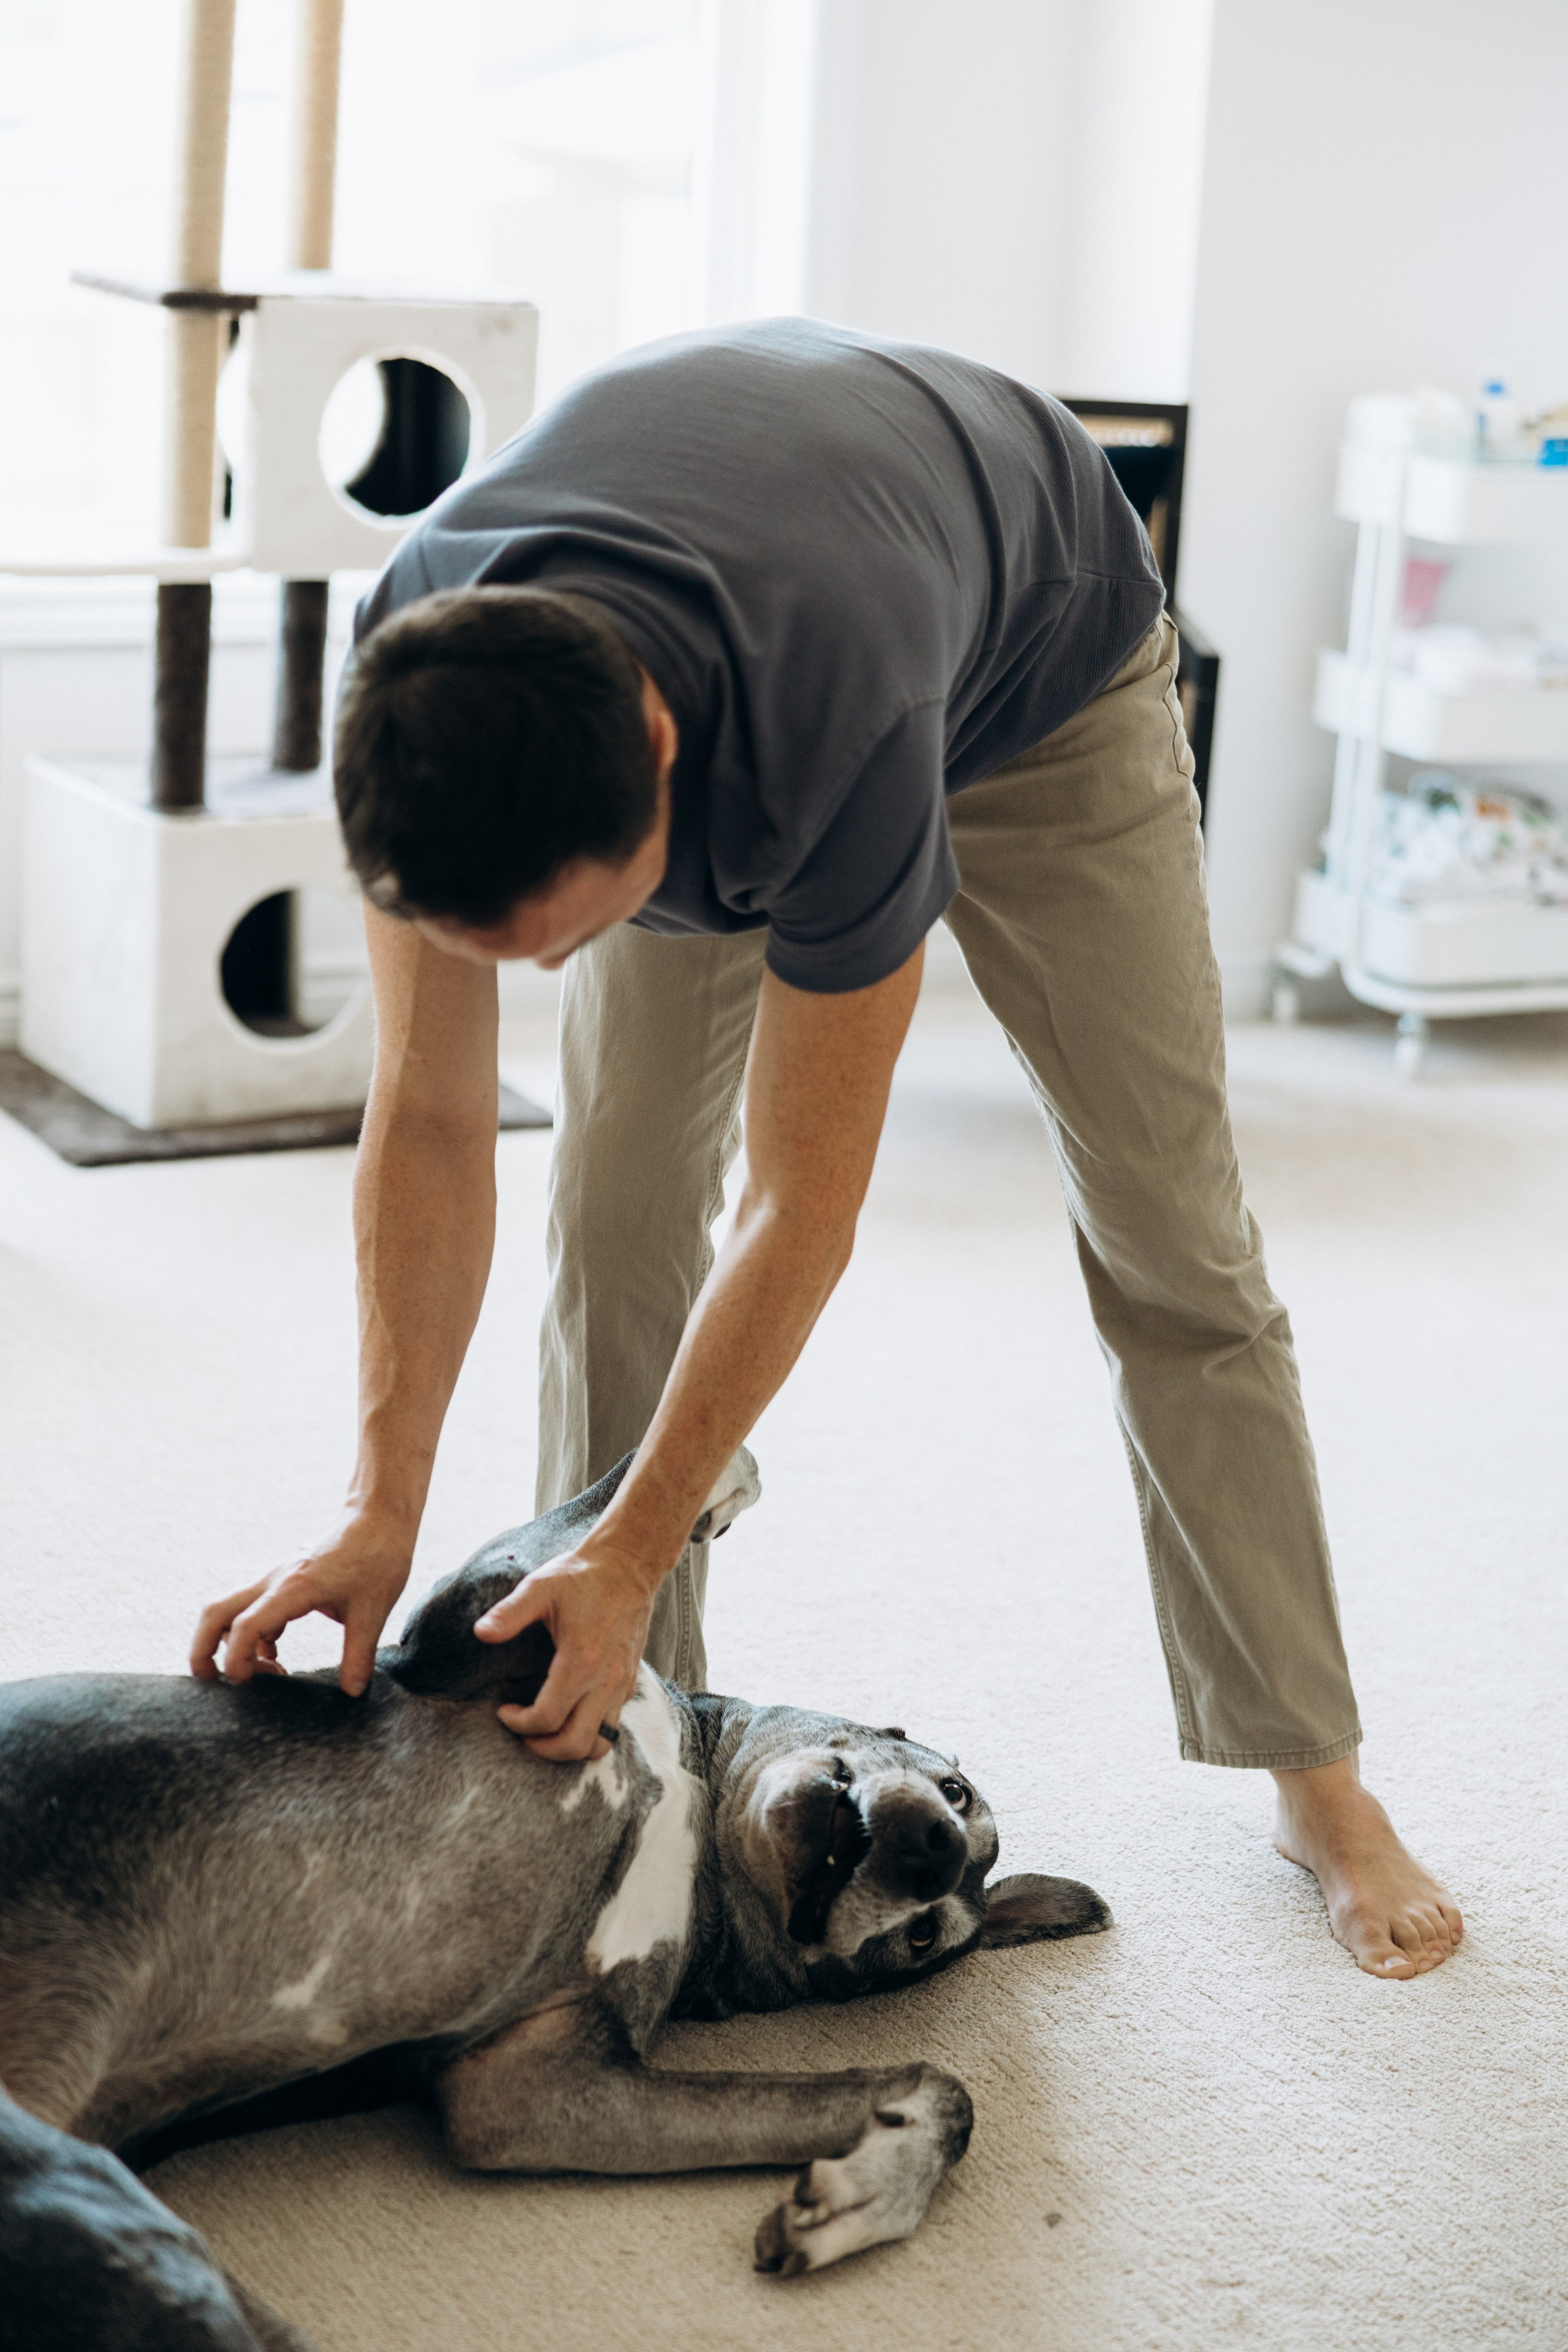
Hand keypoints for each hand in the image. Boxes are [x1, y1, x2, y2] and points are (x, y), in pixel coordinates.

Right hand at [190, 1508, 413, 1697]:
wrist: (378, 1516)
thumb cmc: (378, 1556)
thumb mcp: (373, 1609)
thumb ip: (359, 1653)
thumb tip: (353, 1693)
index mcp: (294, 1587)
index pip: (247, 1625)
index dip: (236, 1659)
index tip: (243, 1683)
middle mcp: (275, 1581)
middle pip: (216, 1612)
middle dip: (202, 1649)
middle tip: (212, 1682)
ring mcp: (276, 1578)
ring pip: (230, 1609)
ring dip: (230, 1643)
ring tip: (263, 1674)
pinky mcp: (284, 1580)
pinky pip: (253, 1609)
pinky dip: (253, 1635)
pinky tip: (274, 1654)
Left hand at [475, 1539, 658, 1761]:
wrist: (628, 1566)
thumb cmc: (581, 1576)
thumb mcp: (540, 1587)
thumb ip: (509, 1613)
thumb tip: (480, 1633)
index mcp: (581, 1661)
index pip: (548, 1717)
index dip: (518, 1724)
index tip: (502, 1709)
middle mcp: (606, 1680)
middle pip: (576, 1743)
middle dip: (543, 1748)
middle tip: (522, 1732)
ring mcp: (621, 1684)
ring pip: (600, 1742)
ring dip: (570, 1746)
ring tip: (546, 1731)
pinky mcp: (629, 1681)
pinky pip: (611, 1723)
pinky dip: (588, 1730)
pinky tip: (568, 1711)